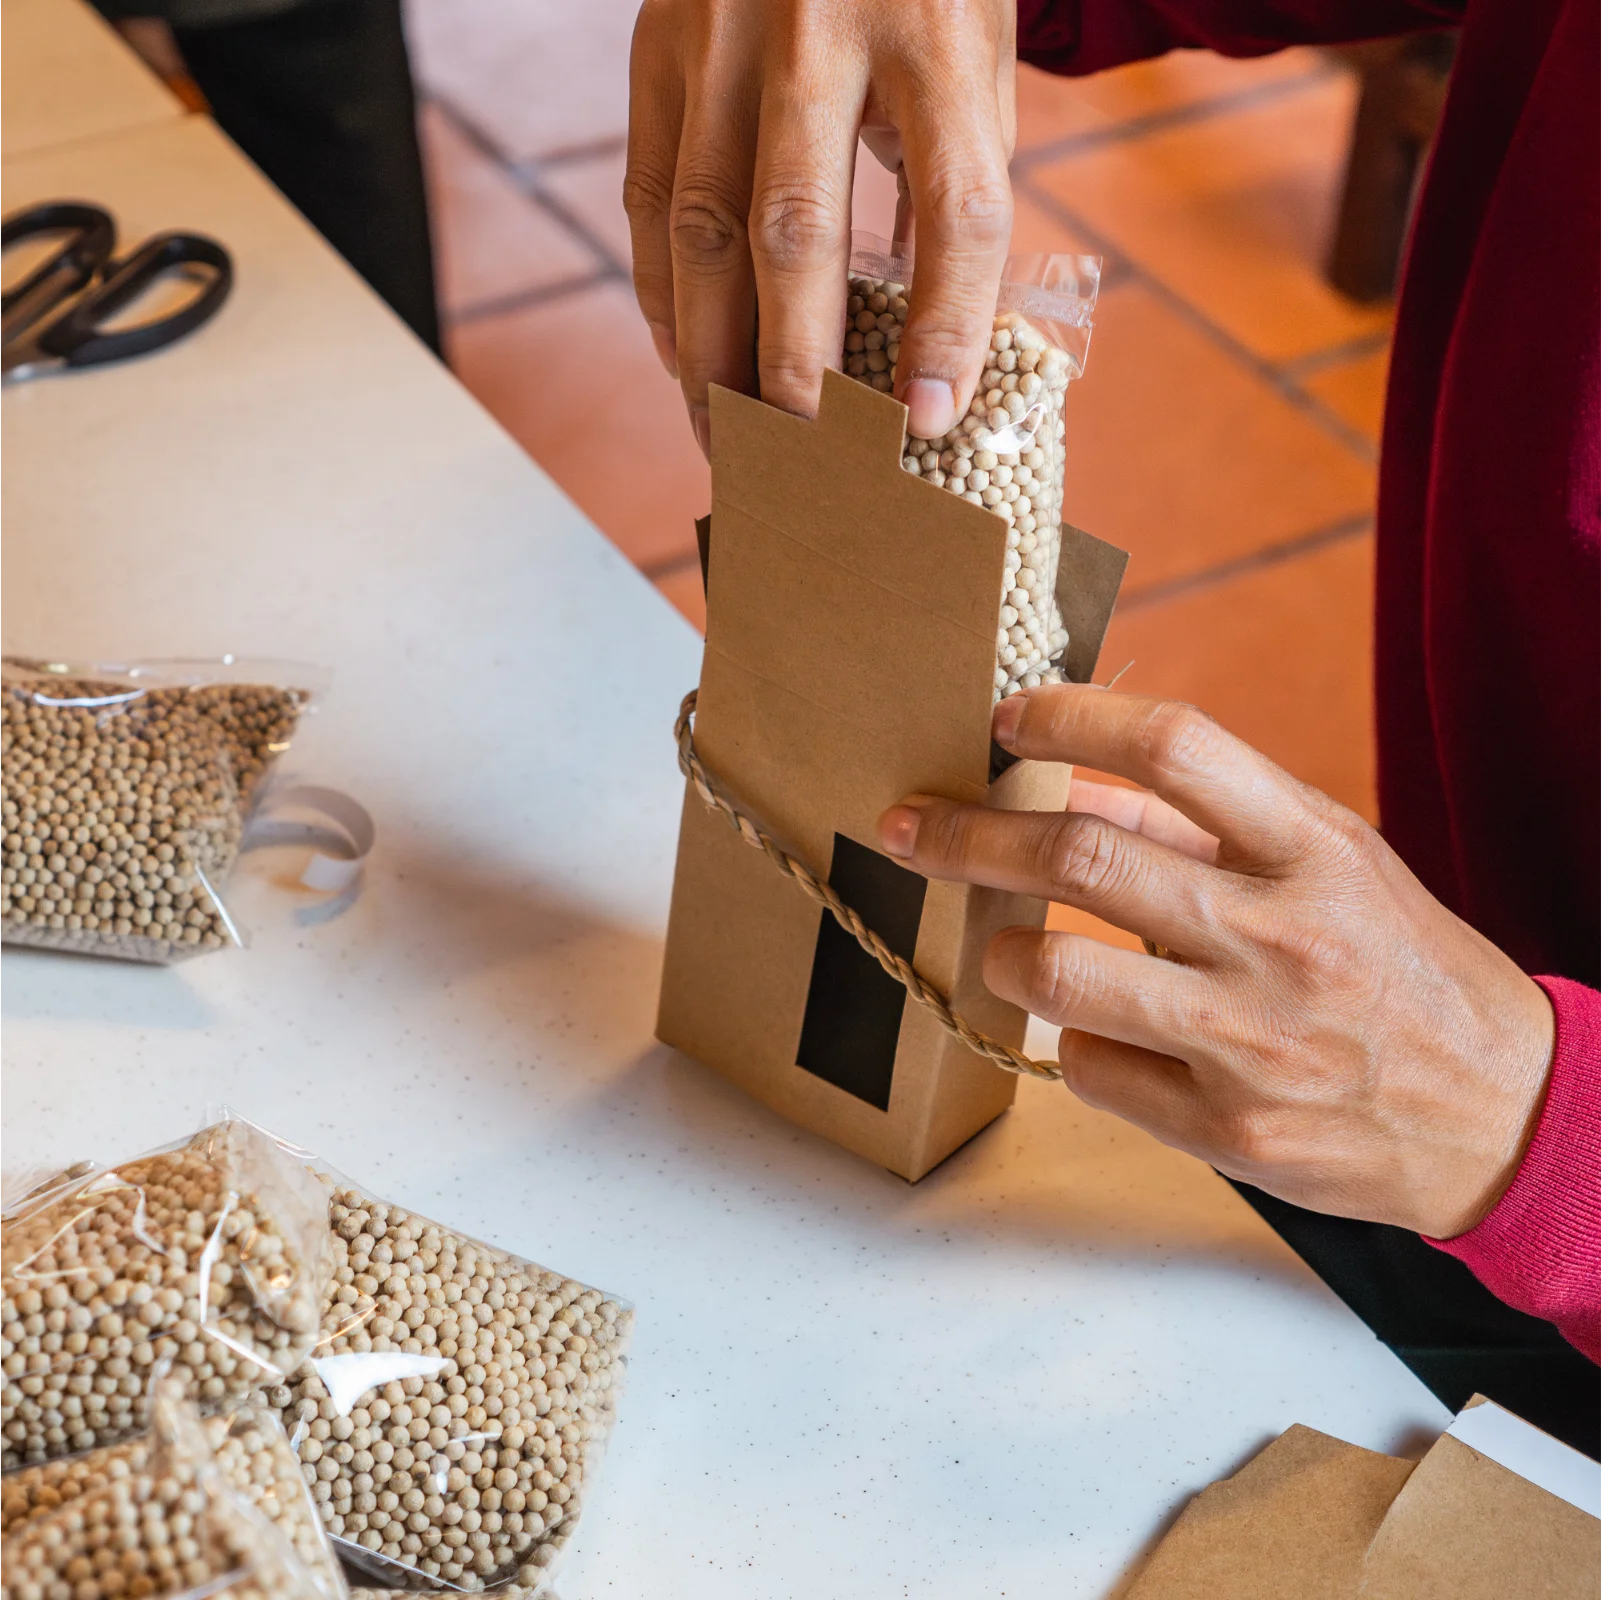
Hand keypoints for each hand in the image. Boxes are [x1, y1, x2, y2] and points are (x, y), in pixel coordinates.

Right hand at [625, 0, 1016, 455]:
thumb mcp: (972, 60)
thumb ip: (956, 180)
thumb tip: (932, 340)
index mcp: (935, 35)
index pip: (953, 208)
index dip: (946, 327)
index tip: (932, 421)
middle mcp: (818, 34)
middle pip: (799, 230)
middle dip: (797, 365)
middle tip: (804, 460)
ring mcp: (719, 38)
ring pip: (703, 227)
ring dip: (713, 353)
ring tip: (731, 437)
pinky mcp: (656, 49)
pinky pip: (646, 194)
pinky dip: (662, 292)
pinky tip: (683, 358)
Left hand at [877, 685, 1555, 1239]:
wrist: (1501, 1115)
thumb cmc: (1395, 965)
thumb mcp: (1332, 864)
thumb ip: (1209, 823)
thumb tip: (1074, 775)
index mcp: (1313, 849)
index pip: (1173, 747)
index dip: (1069, 717)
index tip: (1001, 717)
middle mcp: (1280, 937)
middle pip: (1078, 855)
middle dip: (966, 834)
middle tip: (909, 828)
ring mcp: (1250, 1041)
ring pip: (1054, 973)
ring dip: (1000, 950)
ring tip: (1000, 944)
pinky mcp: (1227, 1130)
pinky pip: (1087, 1070)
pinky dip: (1070, 1044)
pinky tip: (1095, 1035)